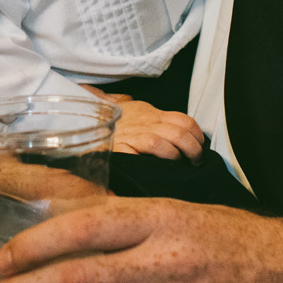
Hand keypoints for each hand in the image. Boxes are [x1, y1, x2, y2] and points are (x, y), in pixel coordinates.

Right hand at [82, 86, 204, 159]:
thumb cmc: (111, 124)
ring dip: (179, 157)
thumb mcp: (135, 114)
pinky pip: (147, 151)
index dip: (198, 136)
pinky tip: (162, 169)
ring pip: (166, 142)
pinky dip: (160, 161)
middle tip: (195, 162)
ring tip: (181, 167)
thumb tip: (176, 129)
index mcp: (151, 113)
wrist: (81, 125)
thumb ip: (153, 120)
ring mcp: (134, 134)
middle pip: (180, 132)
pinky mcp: (123, 147)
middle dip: (194, 150)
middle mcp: (145, 122)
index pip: (184, 120)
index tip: (200, 148)